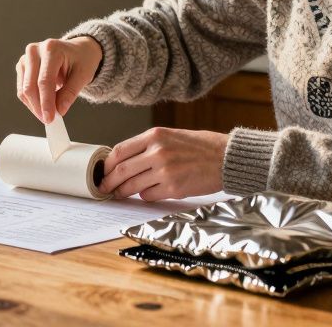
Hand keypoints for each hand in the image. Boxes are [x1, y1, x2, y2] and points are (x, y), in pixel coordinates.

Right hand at [15, 37, 102, 123]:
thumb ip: (70, 92)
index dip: (46, 102)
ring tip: (47, 114)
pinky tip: (42, 106)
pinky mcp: (22, 66)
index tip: (50, 118)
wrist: (78, 50)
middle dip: (39, 107)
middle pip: (30, 86)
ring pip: (23, 89)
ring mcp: (26, 58)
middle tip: (49, 120)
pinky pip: (22, 89)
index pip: (44, 81)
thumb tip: (59, 110)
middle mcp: (35, 50)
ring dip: (34, 106)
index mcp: (51, 48)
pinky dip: (31, 101)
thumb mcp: (83, 75)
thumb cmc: (81, 59)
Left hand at [99, 127, 227, 200]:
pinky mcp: (174, 188)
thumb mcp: (172, 135)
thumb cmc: (201, 146)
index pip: (120, 151)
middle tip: (105, 188)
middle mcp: (157, 152)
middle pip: (122, 170)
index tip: (104, 171)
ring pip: (132, 186)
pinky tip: (150, 192)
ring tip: (121, 193)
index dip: (108, 165)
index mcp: (155, 135)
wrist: (227, 157)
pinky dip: (145, 196)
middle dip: (109, 182)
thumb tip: (126, 160)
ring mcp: (165, 171)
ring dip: (124, 192)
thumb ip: (149, 146)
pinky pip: (148, 195)